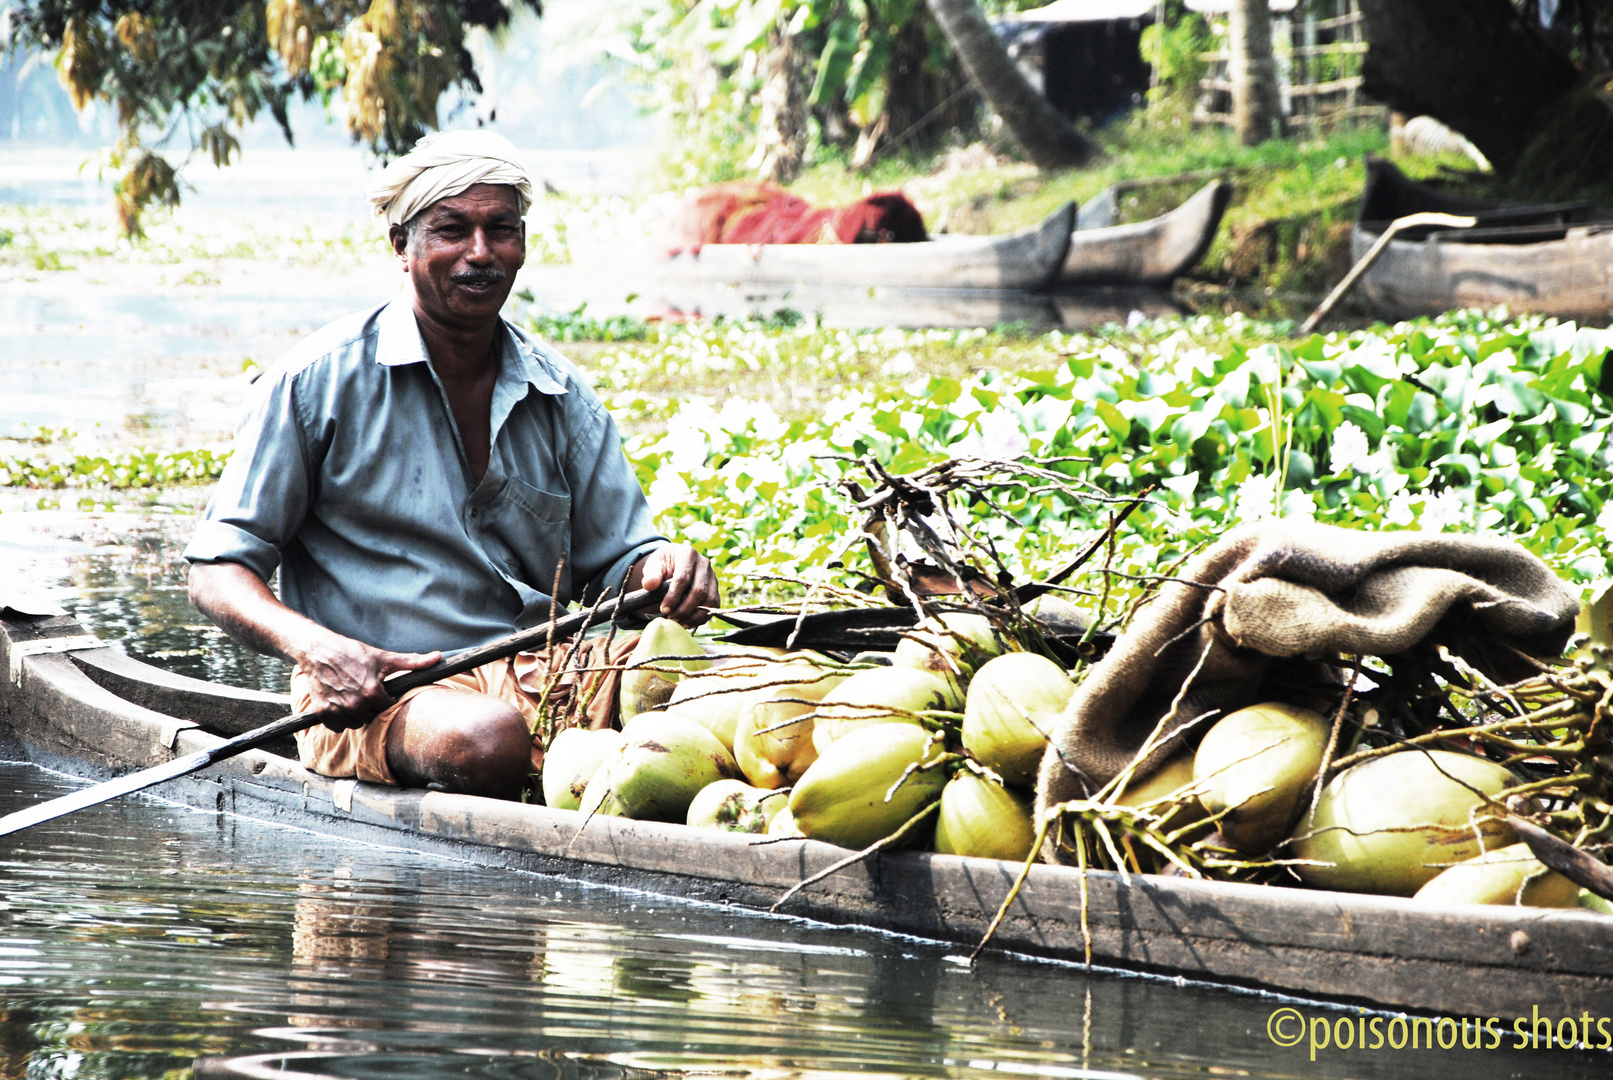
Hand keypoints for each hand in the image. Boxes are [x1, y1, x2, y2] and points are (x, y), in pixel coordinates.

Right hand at [294, 632, 441, 730]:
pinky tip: (342, 704)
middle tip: (368, 694)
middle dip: (373, 708)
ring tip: (355, 698)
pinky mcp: (322, 713)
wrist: (318, 650)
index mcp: (372, 692)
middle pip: (372, 718)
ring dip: (357, 716)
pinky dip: (340, 720)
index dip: (388, 701)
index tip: (384, 694)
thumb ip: (413, 662)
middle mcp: (354, 705)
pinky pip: (338, 727)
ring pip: (356, 724)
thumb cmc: (352, 652)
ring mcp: (337, 710)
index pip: (389, 709)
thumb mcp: (384, 657)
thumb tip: (438, 657)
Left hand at [634, 545, 719, 625]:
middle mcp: (704, 564)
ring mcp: (712, 577)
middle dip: (684, 609)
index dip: (673, 596)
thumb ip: (651, 574)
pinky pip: (713, 606)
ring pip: (709, 600)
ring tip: (679, 623)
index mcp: (688, 554)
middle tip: (671, 619)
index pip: (683, 578)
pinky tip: (688, 622)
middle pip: (699, 591)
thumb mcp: (654, 564)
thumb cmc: (664, 564)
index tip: (663, 609)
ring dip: (694, 616)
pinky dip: (701, 618)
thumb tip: (649, 585)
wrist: (675, 562)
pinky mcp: (715, 589)